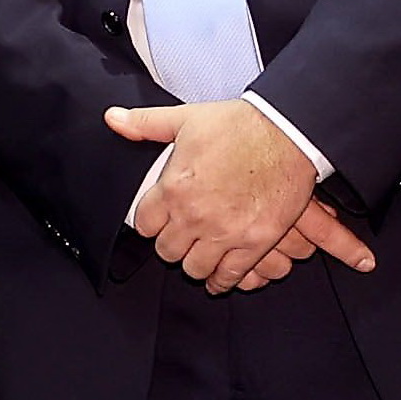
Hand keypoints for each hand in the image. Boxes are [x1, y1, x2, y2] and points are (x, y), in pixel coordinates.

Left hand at [106, 98, 367, 293]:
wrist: (288, 132)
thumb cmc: (239, 124)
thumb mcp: (185, 119)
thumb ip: (145, 124)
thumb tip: (112, 119)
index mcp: (174, 188)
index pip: (144, 225)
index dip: (150, 223)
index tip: (158, 222)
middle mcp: (195, 215)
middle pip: (167, 251)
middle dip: (171, 245)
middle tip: (180, 238)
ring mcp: (225, 233)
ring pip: (194, 268)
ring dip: (194, 263)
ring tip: (198, 255)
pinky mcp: (255, 243)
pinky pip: (229, 276)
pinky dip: (221, 281)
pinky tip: (218, 278)